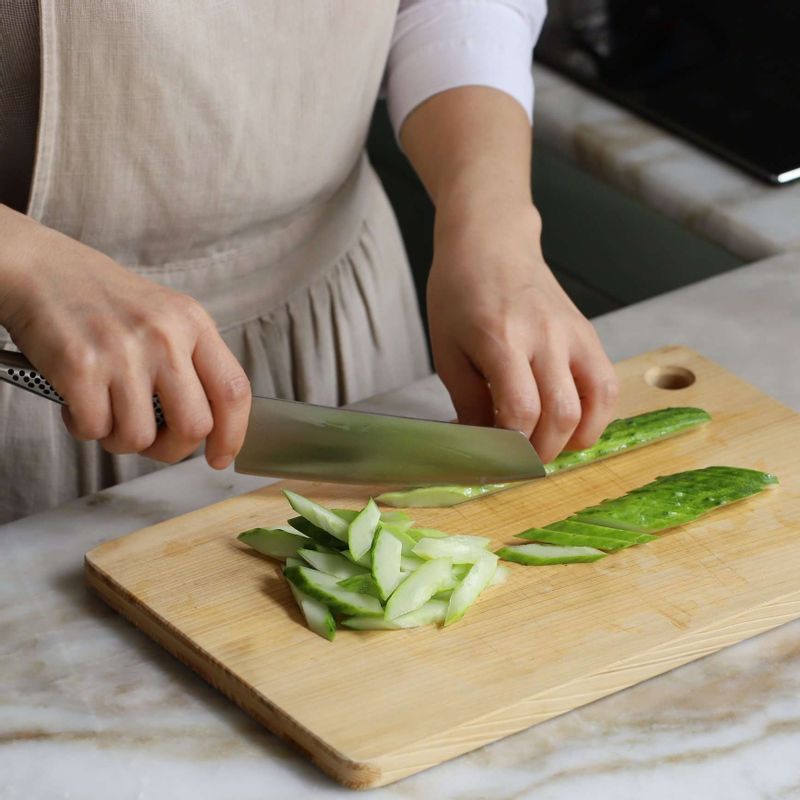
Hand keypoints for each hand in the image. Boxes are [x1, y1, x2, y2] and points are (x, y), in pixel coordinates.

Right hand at [0, 205, 250, 467]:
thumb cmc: (104, 301)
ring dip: (120, 439)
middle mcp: (165, 336)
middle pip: (194, 425)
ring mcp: (124, 352)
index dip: (232, 434)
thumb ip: (191, 362)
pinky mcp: (81, 367)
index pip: (233, 390)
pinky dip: (84, 427)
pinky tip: (78, 400)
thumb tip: (212, 426)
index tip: (221, 457)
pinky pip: (95, 430)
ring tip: (106, 410)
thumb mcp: (165, 316)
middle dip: (172, 449)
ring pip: (140, 437)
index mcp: (193, 323)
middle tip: (152, 441)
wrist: (40, 269)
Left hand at [427, 201, 618, 463]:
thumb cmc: (459, 295)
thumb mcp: (447, 350)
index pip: (521, 408)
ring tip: (551, 445)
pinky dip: (597, 414)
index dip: (513, 446)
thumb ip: (467, 401)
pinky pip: (607, 383)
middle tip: (522, 460)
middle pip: (562, 414)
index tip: (498, 461)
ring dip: (577, 438)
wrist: (491, 243)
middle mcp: (544, 335)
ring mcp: (573, 333)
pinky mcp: (589, 333)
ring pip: (596, 402)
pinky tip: (574, 424)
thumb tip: (484, 447)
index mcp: (500, 338)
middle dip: (543, 451)